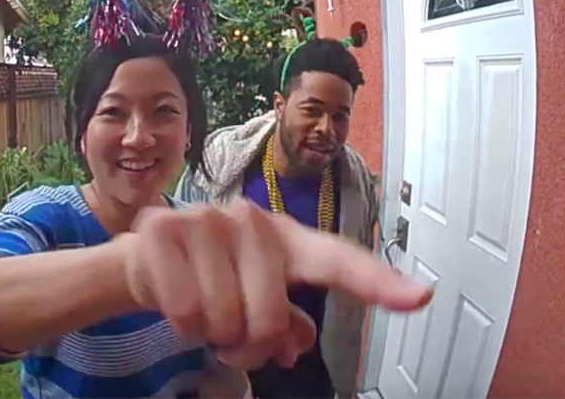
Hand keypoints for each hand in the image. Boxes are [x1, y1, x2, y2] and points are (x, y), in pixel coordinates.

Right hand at [118, 199, 432, 369]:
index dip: (378, 282)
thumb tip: (294, 343)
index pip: (337, 260)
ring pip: (223, 321)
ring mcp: (206, 220)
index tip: (417, 297)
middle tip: (229, 329)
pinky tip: (177, 299)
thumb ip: (284, 323)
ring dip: (209, 334)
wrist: (148, 256)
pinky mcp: (164, 230)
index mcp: (286, 239)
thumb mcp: (254, 299)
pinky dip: (182, 325)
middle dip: (246, 342)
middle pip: (269, 319)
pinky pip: (185, 313)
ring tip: (201, 310)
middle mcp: (251, 220)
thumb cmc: (214, 276)